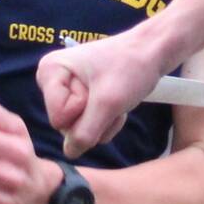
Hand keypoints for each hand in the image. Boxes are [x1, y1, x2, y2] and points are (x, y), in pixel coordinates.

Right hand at [39, 31, 163, 157]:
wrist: (154, 50)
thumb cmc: (131, 67)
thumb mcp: (108, 103)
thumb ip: (85, 132)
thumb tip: (70, 153)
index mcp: (49, 71)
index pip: (58, 119)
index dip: (84, 111)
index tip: (100, 88)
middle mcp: (52, 79)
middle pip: (65, 124)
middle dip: (94, 118)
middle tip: (112, 96)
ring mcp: (67, 88)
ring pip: (79, 127)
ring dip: (104, 120)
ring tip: (118, 98)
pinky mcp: (82, 95)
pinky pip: (89, 122)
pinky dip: (108, 118)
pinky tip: (118, 101)